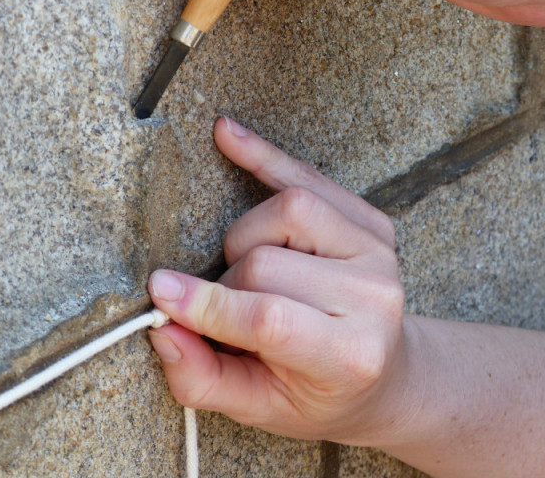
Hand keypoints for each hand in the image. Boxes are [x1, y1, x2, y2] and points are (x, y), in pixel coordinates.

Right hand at [147, 117, 407, 443]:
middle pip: (267, 262)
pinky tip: (226, 133)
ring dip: (246, 237)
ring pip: (286, 209)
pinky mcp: (370, 221)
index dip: (208, 303)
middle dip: (226, 285)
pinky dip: (263, 156)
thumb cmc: (319, 395)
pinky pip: (308, 176)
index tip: (159, 293)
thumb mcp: (260, 410)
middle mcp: (375, 297)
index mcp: (351, 354)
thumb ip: (203, 379)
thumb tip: (161, 327)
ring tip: (247, 269)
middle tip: (228, 311)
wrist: (384, 374)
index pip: (270, 317)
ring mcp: (378, 252)